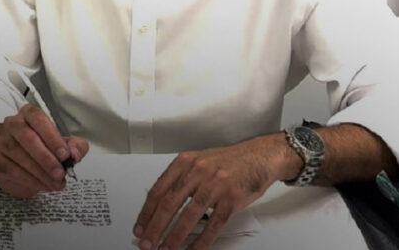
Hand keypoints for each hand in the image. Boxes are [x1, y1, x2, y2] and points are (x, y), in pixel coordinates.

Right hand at [0, 104, 89, 197]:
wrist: (18, 160)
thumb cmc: (43, 147)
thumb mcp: (64, 145)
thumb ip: (75, 146)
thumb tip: (75, 153)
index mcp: (29, 114)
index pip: (39, 119)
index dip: (52, 137)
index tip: (65, 155)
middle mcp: (13, 124)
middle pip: (27, 138)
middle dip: (46, 158)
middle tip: (60, 173)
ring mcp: (1, 141)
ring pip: (19, 155)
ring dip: (40, 173)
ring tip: (55, 184)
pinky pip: (12, 170)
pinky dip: (30, 180)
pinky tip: (43, 186)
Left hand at [133, 134, 295, 249]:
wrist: (258, 157)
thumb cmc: (227, 162)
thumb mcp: (198, 162)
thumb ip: (180, 180)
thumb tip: (159, 208)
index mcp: (184, 162)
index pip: (158, 190)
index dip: (146, 212)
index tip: (139, 227)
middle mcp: (197, 171)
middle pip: (169, 204)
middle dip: (155, 227)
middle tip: (147, 243)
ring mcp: (215, 185)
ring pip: (189, 216)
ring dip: (175, 236)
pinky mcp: (232, 199)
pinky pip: (214, 225)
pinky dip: (202, 241)